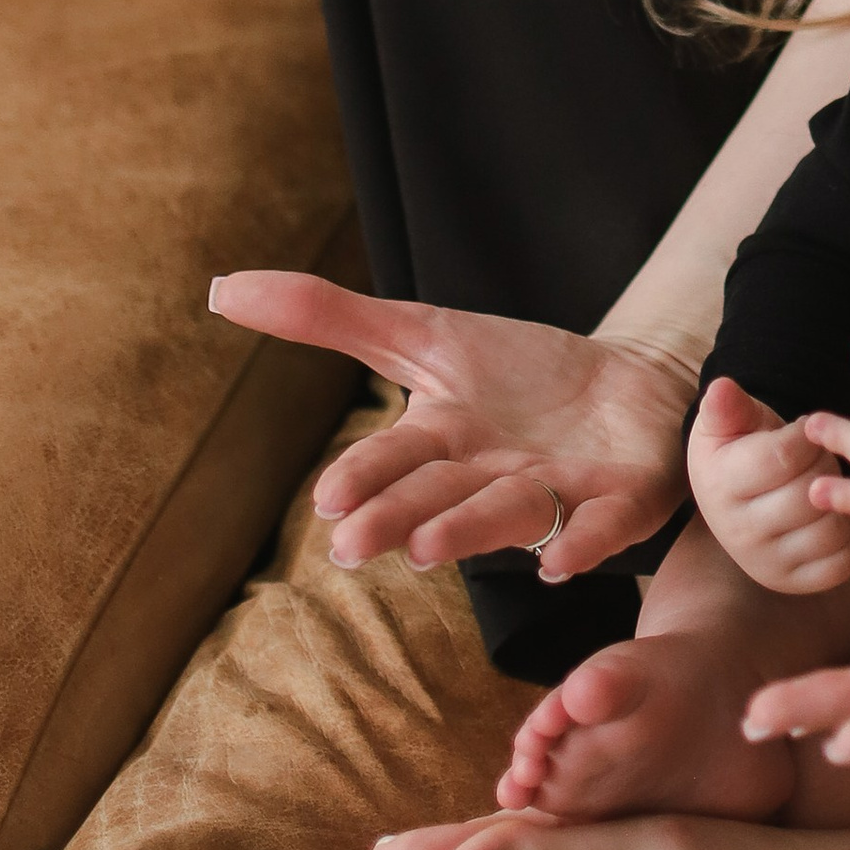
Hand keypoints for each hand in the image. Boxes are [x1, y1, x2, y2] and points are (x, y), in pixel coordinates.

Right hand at [208, 272, 693, 581]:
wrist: (630, 381)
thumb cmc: (518, 372)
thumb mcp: (425, 333)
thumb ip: (329, 318)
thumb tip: (219, 288)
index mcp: (440, 444)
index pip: (394, 461)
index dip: (364, 478)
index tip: (328, 500)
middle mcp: (490, 481)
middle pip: (441, 498)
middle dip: (399, 519)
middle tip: (354, 545)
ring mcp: (557, 496)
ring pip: (508, 516)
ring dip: (470, 531)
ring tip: (430, 547)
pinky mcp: (621, 502)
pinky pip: (602, 529)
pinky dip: (583, 544)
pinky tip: (562, 561)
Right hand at [688, 376, 849, 592]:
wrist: (735, 496)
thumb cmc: (739, 447)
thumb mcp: (729, 420)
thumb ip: (729, 405)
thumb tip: (722, 388)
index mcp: (720, 486)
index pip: (783, 459)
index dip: (807, 437)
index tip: (805, 430)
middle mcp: (738, 533)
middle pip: (809, 496)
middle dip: (825, 465)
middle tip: (817, 456)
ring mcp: (766, 563)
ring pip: (830, 530)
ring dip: (841, 499)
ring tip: (825, 482)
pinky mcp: (794, 582)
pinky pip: (842, 563)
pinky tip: (837, 511)